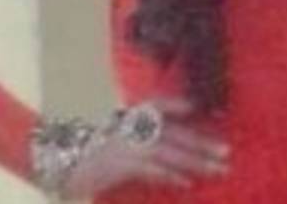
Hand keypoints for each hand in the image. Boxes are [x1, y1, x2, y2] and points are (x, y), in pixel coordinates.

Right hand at [55, 97, 230, 199]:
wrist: (59, 164)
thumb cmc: (87, 154)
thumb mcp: (113, 136)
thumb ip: (136, 134)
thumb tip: (169, 150)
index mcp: (130, 118)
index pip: (159, 105)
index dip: (179, 104)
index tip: (198, 107)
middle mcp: (132, 127)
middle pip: (175, 134)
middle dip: (202, 143)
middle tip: (226, 152)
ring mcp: (128, 145)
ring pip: (171, 152)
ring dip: (196, 161)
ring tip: (217, 169)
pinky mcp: (122, 164)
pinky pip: (153, 169)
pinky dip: (171, 175)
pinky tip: (186, 182)